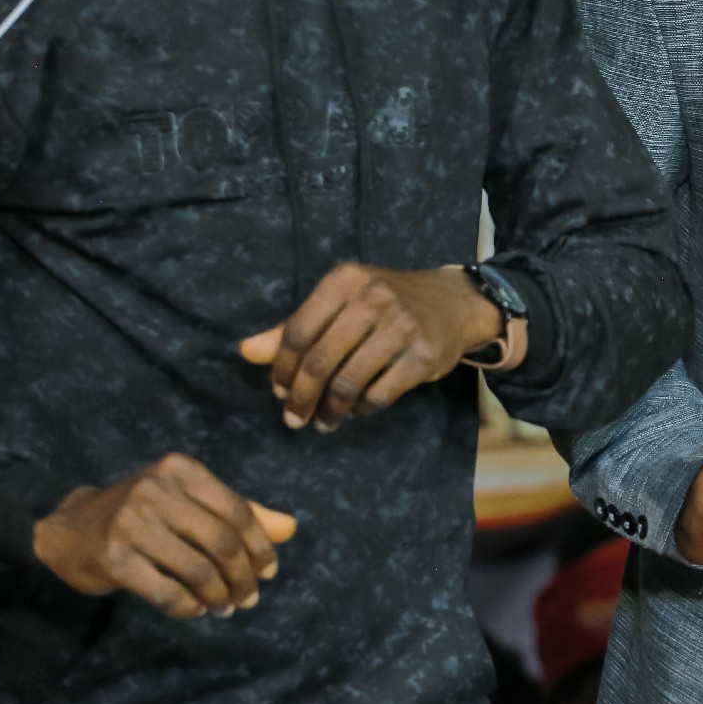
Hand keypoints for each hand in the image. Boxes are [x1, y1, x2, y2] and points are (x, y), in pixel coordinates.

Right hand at [32, 454, 296, 618]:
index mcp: (180, 470)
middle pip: (223, 542)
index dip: (261, 547)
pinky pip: (167, 591)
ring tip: (226, 607)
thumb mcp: (189, 502)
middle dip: (244, 577)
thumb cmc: (142, 515)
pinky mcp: (112, 559)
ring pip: (198, 570)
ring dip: (220, 596)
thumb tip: (291, 529)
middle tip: (249, 598)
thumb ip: (240, 513)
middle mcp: (155, 490)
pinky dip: (189, 606)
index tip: (269, 572)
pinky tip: (196, 609)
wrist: (68, 530)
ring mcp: (130, 524)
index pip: (238, 511)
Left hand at [240, 263, 503, 431]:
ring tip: (323, 422)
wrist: (455, 302)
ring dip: (330, 410)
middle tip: (293, 418)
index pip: (298, 332)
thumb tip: (247, 352)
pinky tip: (356, 410)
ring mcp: (402, 327)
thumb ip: (296, 327)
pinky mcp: (423, 356)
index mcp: (345, 281)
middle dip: (301, 397)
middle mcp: (373, 298)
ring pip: (348, 382)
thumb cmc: (387, 303)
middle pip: (320, 361)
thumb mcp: (342, 302)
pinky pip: (379, 394)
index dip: (281, 369)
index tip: (279, 392)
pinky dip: (361, 409)